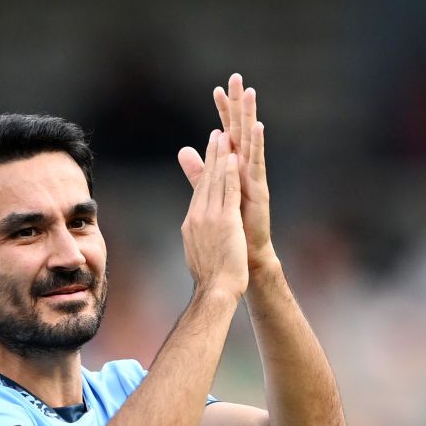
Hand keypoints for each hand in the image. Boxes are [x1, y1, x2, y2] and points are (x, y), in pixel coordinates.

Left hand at [178, 74, 275, 270]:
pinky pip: (257, 162)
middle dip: (238, 104)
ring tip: (251, 92)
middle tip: (237, 78)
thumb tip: (185, 150)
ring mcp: (253, 176)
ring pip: (250, 140)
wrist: (244, 254)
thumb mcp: (211, 190)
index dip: (222, 112)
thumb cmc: (232, 225)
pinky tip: (258, 126)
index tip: (217, 88)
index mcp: (233, 167)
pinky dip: (257, 144)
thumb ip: (199, 170)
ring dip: (250, 115)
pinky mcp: (259, 187)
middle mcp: (244, 167)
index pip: (226, 133)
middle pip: (240, 129)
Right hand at [181, 130, 247, 298]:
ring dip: (220, 156)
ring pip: (215, 181)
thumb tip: (192, 235)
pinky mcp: (225, 220)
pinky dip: (230, 172)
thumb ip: (197, 238)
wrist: (215, 290)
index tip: (209, 153)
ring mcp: (210, 217)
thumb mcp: (199, 252)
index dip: (205, 169)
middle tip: (216, 134)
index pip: (199, 190)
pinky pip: (227, 191)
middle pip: (205, 180)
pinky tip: (234, 157)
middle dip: (211, 155)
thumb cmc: (210, 278)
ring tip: (224, 136)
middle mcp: (197, 216)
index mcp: (192, 223)